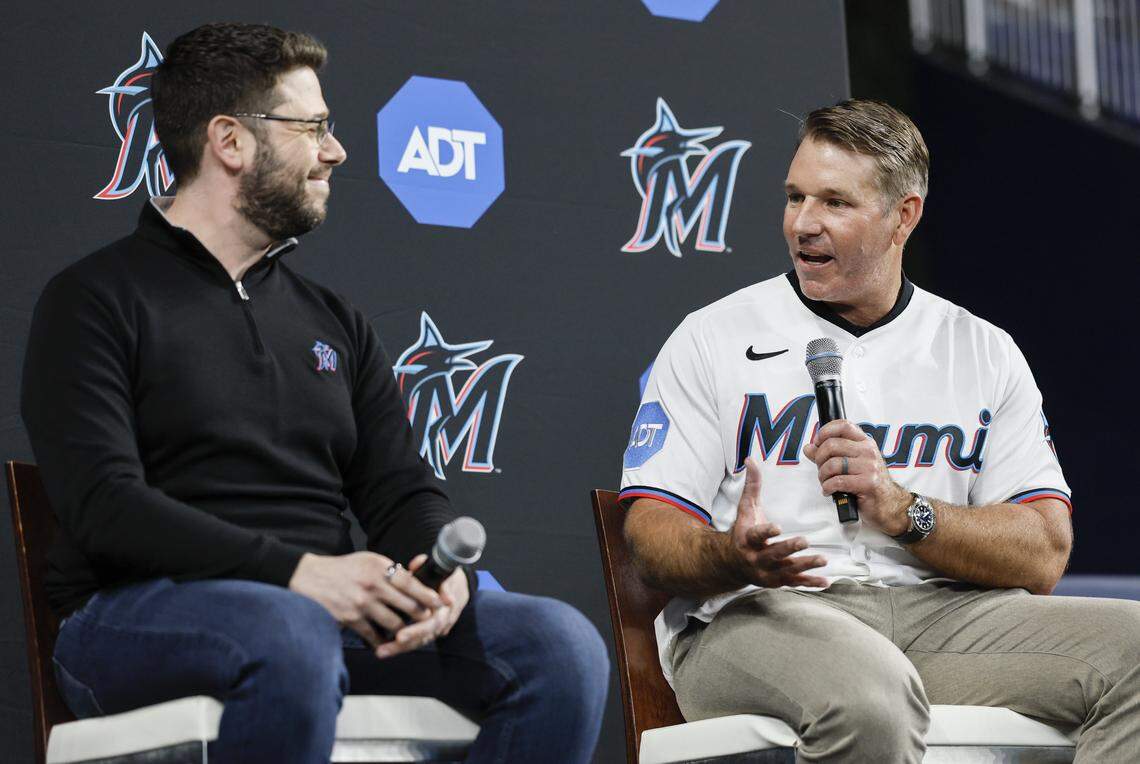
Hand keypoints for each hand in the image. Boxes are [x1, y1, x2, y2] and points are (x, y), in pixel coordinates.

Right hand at [288, 551, 442, 657]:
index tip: (440, 602)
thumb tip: (413, 580)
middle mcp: (373, 585)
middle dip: (422, 616)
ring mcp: (362, 603)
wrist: (308, 578)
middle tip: (429, 621)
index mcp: (379, 567)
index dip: (429, 595)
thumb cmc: (342, 569)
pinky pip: (374, 635)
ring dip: (404, 631)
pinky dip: (382, 641)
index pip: (411, 583)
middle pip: (407, 605)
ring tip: (410, 633)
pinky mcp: (350, 619)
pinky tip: (386, 643)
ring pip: (394, 623)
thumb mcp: (368, 560)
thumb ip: (389, 570)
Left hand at [375, 554, 470, 658]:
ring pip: (421, 640)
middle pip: (427, 634)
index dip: (418, 629)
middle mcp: (444, 618)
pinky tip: (383, 650)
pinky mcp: (430, 631)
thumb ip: (426, 565)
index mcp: (447, 603)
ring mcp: (438, 627)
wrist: (458, 584)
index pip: (434, 621)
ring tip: (381, 652)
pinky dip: (401, 647)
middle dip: (408, 640)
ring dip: (400, 648)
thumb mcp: (440, 566)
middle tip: (389, 645)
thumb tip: (416, 563)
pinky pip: (416, 641)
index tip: (400, 636)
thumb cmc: (445, 574)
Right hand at [725, 457, 827, 587]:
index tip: (778, 527)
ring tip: (822, 559)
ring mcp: (766, 572)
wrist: (731, 563)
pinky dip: (810, 583)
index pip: (756, 535)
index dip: (766, 532)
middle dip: (788, 549)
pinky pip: (794, 583)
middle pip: (773, 554)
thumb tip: (751, 460)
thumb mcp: (745, 508)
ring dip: (804, 565)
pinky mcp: (777, 581)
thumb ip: (751, 486)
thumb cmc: (742, 531)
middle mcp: (756, 558)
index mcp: (747, 539)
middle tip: (804, 541)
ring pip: (786, 570)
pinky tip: (825, 581)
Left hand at [803, 419, 911, 534]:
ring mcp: (869, 467)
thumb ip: (828, 455)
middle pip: (832, 445)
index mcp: (865, 443)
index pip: (843, 425)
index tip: (817, 443)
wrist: (889, 505)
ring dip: (822, 476)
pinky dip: (828, 487)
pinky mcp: (868, 483)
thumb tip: (808, 448)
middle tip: (820, 469)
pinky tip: (829, 491)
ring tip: (825, 482)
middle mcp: (868, 451)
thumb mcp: (850, 465)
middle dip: (819, 459)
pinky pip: (837, 481)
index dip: (825, 431)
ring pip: (832, 464)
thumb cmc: (868, 484)